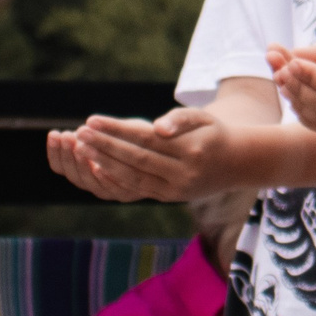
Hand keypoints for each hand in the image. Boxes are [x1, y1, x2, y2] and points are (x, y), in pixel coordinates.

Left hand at [52, 109, 228, 202]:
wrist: (236, 163)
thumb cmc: (214, 133)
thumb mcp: (204, 117)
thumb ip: (180, 119)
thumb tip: (157, 128)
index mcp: (191, 150)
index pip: (145, 139)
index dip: (116, 130)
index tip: (92, 120)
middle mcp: (183, 174)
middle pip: (135, 159)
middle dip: (104, 146)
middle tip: (80, 133)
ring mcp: (175, 190)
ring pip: (133, 177)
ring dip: (104, 163)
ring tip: (81, 148)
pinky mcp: (168, 197)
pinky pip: (136, 188)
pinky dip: (114, 179)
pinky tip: (95, 167)